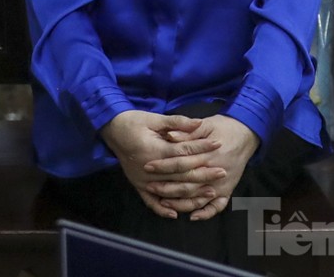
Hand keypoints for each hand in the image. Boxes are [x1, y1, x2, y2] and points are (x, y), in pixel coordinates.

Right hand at [101, 110, 222, 219]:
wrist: (111, 130)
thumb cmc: (133, 121)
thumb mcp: (154, 118)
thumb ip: (176, 122)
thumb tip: (198, 123)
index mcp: (155, 151)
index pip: (183, 152)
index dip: (202, 148)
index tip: (218, 144)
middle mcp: (149, 169)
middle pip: (181, 175)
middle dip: (203, 174)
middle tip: (222, 172)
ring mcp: (143, 180)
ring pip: (171, 192)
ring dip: (191, 195)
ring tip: (210, 193)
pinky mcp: (138, 185)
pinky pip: (151, 202)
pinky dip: (162, 210)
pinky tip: (175, 215)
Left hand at [144, 115, 260, 222]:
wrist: (246, 133)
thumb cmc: (223, 127)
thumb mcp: (206, 124)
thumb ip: (188, 132)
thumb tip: (169, 136)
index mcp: (208, 155)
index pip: (181, 163)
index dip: (163, 165)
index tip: (148, 166)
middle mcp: (215, 172)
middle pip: (187, 185)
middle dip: (166, 187)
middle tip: (150, 186)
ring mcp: (222, 184)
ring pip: (198, 199)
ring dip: (180, 203)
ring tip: (163, 202)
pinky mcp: (228, 190)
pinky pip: (217, 207)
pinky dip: (205, 213)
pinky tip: (192, 216)